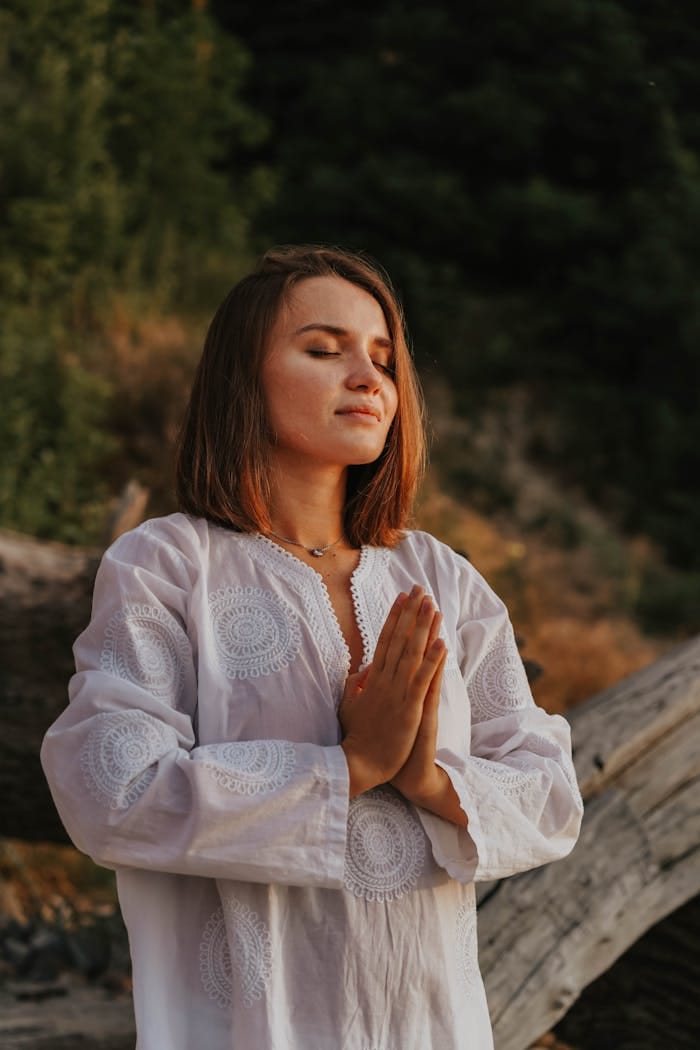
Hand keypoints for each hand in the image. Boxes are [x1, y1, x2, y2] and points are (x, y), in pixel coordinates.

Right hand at [339, 586, 444, 796]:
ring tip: (433, 607)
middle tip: (420, 589)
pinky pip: (423, 679)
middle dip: (410, 613)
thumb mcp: (349, 705)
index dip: (394, 617)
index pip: (384, 640)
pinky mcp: (409, 709)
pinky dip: (432, 660)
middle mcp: (383, 680)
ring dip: (423, 628)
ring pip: (412, 654)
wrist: (359, 765)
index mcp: (371, 679)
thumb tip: (363, 667)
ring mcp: (396, 693)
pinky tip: (442, 643)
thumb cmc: (357, 737)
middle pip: (399, 639)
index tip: (402, 597)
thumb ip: (354, 684)